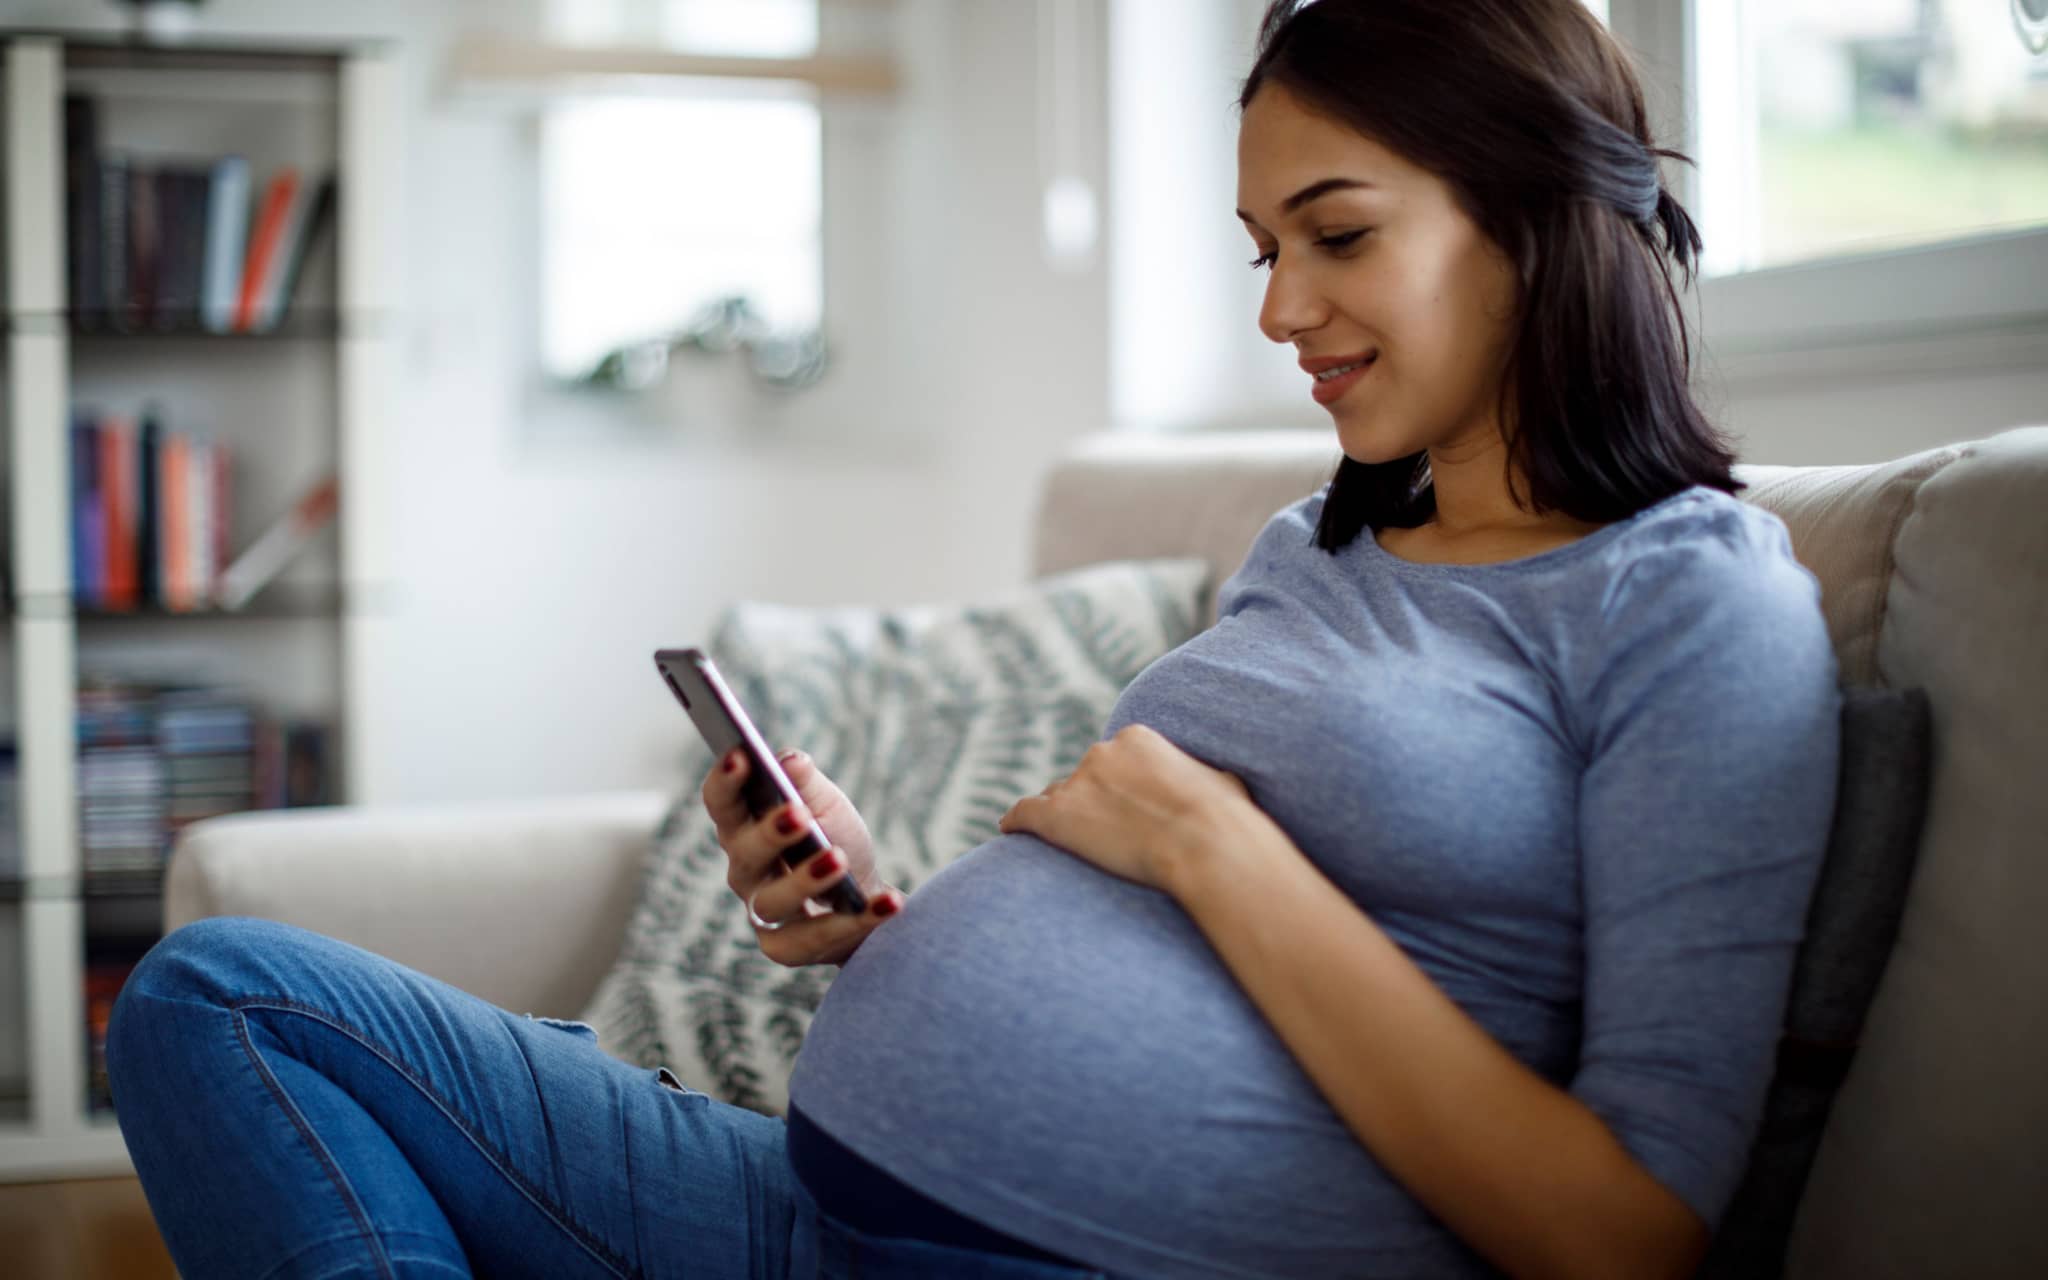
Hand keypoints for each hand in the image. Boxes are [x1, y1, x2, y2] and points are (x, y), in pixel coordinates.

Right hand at [701, 746, 906, 967]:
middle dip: (769, 833)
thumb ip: (807, 782)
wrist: (862, 897)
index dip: (725, 782)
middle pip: (744, 853)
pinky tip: (889, 902)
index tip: (741, 756)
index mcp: (745, 827)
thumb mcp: (827, 805)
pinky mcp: (786, 948)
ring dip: (806, 880)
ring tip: (839, 859)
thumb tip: (790, 760)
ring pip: (774, 901)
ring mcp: (762, 913)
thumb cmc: (834, 840)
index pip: (722, 803)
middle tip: (798, 814)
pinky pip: (815, 938)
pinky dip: (856, 921)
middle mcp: (745, 871)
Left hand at [998, 724, 1254, 892]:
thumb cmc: (1224, 819)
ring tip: (1069, 842)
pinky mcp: (1057, 817)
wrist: (1205, 844)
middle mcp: (1101, 753)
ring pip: (1057, 798)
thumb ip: (1201, 775)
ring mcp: (1076, 783)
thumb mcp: (1221, 780)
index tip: (1122, 809)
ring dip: (1065, 817)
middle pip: (1083, 778)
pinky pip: (1025, 813)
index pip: (1112, 761)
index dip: (1115, 789)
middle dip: (1091, 802)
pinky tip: (1009, 830)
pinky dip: (1016, 821)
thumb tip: (1215, 781)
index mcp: (1137, 739)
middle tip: (1104, 832)